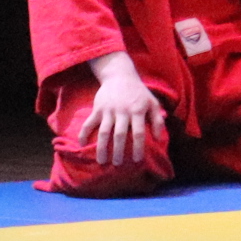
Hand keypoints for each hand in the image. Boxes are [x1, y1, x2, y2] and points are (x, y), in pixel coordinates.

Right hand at [81, 52, 166, 166]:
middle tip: (117, 164)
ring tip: (102, 161)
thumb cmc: (139, 92)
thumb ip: (158, 120)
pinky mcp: (97, 109)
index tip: (137, 159)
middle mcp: (123, 112)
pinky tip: (81, 145)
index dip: (138, 147)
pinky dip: (83, 134)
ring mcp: (108, 111)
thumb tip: (159, 139)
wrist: (120, 76)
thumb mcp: (152, 103)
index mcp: (137, 111)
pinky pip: (89, 123)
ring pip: (104, 132)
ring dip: (102, 148)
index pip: (139, 132)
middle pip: (120, 135)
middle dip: (118, 151)